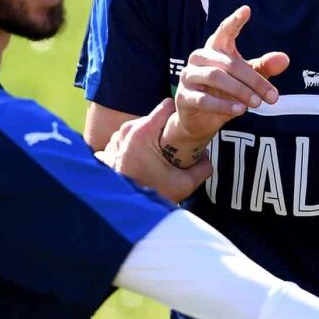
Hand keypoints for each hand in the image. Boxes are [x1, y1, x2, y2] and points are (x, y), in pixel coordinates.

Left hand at [96, 99, 212, 203]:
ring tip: (159, 155)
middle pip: (154, 117)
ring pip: (141, 127)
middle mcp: (127, 130)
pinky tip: (144, 160)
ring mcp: (116, 138)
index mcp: (144, 132)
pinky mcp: (110, 147)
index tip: (185, 124)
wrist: (124, 214)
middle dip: (166, 128)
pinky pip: (128, 138)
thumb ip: (202, 168)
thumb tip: (208, 157)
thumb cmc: (151, 195)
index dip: (179, 112)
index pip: (167, 105)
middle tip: (176, 144)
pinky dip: (137, 145)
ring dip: (151, 137)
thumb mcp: (184, 184)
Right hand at [160, 5, 288, 165]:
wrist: (200, 120)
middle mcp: (200, 58)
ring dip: (239, 90)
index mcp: (215, 48)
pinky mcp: (184, 96)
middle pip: (228, 63)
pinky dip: (223, 105)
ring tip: (256, 103)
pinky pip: (204, 99)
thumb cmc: (225, 93)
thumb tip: (284, 59)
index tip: (247, 10)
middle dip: (253, 80)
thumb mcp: (247, 79)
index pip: (224, 31)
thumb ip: (264, 68)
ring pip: (215, 77)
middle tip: (272, 96)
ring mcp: (189, 76)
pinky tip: (240, 110)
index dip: (234, 21)